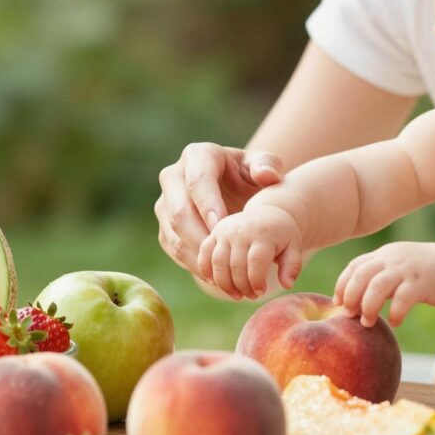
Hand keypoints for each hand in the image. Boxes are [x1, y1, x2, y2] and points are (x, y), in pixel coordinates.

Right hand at [155, 143, 283, 278]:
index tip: (223, 227)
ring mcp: (165, 204)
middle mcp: (173, 177)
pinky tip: (217, 277)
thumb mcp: (264, 165)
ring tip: (224, 273)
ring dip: (198, 257)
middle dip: (201, 238)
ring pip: (174, 235)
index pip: (197, 181)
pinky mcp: (165, 227)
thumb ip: (270, 165)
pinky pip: (175, 250)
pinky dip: (195, 265)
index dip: (208, 205)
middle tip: (225, 258)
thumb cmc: (252, 176)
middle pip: (179, 212)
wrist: (237, 192)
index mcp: (197, 156)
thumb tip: (267, 176)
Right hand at [196, 205, 302, 299]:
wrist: (267, 214)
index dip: (257, 282)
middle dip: (243, 286)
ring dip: (225, 285)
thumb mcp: (294, 248)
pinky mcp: (214, 234)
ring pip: (217, 263)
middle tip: (252, 295)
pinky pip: (204, 255)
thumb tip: (287, 284)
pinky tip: (217, 283)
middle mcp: (241, 230)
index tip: (262, 292)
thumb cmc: (282, 236)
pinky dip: (207, 272)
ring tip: (237, 295)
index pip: (256, 262)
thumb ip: (292, 266)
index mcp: (263, 233)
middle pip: (236, 266)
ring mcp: (225, 231)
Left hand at [334, 242, 434, 327]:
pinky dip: (394, 313)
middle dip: (351, 297)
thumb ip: (376, 275)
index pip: (354, 266)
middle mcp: (391, 259)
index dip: (342, 285)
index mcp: (383, 255)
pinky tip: (394, 321)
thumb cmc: (421, 270)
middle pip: (361, 276)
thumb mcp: (396, 264)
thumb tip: (351, 300)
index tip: (337, 303)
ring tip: (367, 322)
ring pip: (377, 286)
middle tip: (349, 315)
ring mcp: (406, 270)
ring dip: (368, 307)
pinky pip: (402, 299)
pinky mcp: (421, 283)